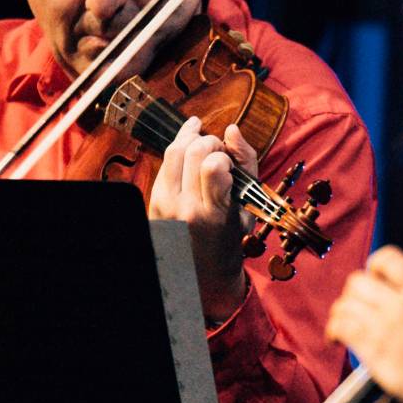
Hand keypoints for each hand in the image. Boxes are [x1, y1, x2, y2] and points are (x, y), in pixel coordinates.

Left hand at [148, 116, 256, 323]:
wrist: (201, 272)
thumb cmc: (231, 239)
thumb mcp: (248, 208)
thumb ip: (246, 164)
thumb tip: (232, 129)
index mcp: (215, 215)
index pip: (213, 166)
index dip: (223, 154)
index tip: (229, 162)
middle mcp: (187, 209)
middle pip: (193, 152)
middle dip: (209, 141)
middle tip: (218, 150)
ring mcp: (166, 205)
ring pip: (173, 151)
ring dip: (190, 138)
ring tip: (202, 140)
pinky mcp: (154, 201)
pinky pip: (164, 163)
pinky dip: (178, 151)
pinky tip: (189, 149)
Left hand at [325, 246, 402, 402]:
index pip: (388, 259)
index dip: (375, 266)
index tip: (374, 279)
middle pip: (358, 281)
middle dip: (352, 294)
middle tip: (356, 309)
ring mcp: (387, 326)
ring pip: (344, 304)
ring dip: (340, 314)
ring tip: (342, 327)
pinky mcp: (375, 351)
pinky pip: (341, 328)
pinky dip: (333, 331)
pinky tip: (335, 340)